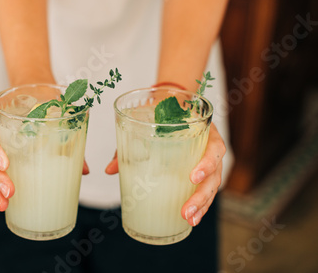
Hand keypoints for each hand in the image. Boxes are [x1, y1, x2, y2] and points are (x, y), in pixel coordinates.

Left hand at [105, 123, 225, 226]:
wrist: (169, 104)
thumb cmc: (161, 113)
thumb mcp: (147, 122)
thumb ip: (130, 144)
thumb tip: (109, 170)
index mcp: (205, 130)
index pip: (215, 147)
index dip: (207, 163)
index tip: (191, 177)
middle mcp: (210, 147)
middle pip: (215, 174)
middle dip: (201, 195)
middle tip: (185, 210)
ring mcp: (208, 161)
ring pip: (212, 186)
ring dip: (202, 205)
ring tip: (189, 220)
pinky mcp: (202, 171)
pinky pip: (205, 190)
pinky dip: (200, 205)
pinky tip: (191, 219)